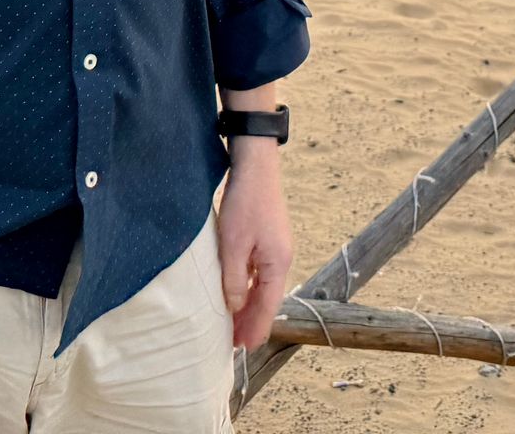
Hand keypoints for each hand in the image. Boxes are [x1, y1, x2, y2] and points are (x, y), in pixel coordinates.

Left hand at [216, 141, 291, 349]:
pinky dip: (249, 287)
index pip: (267, 307)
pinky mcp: (268, 239)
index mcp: (277, 264)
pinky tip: (237, 292)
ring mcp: (276, 248)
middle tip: (234, 343)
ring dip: (249, 305)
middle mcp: (281, 259)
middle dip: (252, 321)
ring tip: (233, 323)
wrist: (255, 166)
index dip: (254, 329)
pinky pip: (260, 272)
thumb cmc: (244, 203)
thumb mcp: (233, 245)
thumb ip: (233, 280)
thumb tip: (234, 307)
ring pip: (263, 286)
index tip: (241, 348)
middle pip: (267, 299)